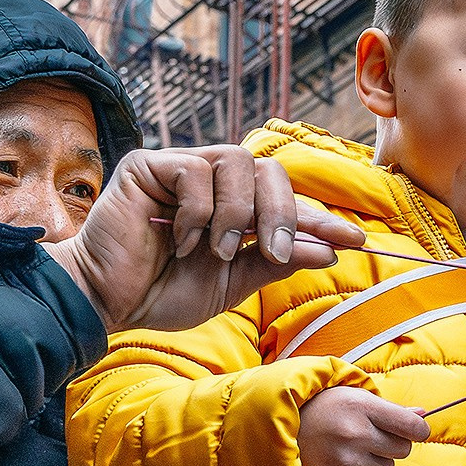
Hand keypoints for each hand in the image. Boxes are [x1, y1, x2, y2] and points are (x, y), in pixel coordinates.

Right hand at [52, 146, 362, 331]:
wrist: (110, 303)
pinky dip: (197, 211)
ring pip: (236, 162)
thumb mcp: (232, 282)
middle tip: (272, 251)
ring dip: (236, 213)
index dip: (319, 218)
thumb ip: (274, 261)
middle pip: (269, 171)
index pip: (286, 201)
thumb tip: (328, 249)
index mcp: (234, 209)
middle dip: (281, 212)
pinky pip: (194, 170)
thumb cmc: (163, 293)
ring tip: (217, 250)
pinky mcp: (148, 166)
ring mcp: (180, 169)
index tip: (354, 239)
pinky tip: (181, 240)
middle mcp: (212, 183)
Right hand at [297, 386, 429, 465]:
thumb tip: (423, 416)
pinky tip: (343, 460)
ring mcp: (345, 458)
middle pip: (403, 449)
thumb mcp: (356, 398)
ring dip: (377, 460)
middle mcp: (354, 433)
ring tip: (354, 448)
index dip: (419, 430)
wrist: (285, 428)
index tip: (414, 431)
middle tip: (372, 436)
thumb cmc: (326, 409)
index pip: (411, 427)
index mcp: (361, 406)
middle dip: (393, 444)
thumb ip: (392, 409)